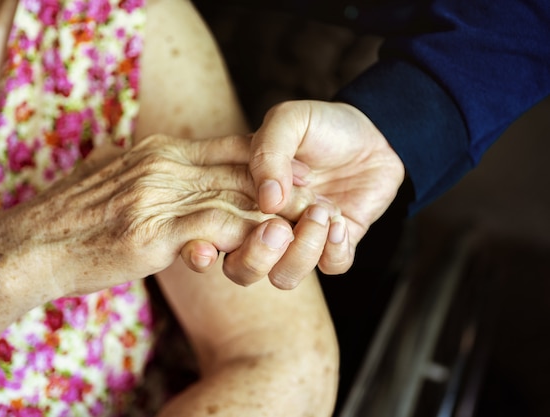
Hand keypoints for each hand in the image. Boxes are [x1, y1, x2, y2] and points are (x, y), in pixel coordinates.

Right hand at [17, 134, 308, 295]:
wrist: (33, 243)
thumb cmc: (73, 217)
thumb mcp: (113, 177)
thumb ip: (146, 171)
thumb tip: (162, 169)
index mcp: (158, 152)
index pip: (228, 147)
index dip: (267, 161)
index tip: (293, 174)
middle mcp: (163, 167)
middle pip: (241, 170)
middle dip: (283, 185)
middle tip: (318, 197)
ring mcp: (159, 197)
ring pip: (236, 195)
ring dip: (275, 210)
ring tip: (306, 224)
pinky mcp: (153, 232)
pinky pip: (214, 226)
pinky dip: (246, 233)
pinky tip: (267, 243)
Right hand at [222, 100, 404, 288]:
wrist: (370, 131)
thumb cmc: (319, 125)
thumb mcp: (288, 121)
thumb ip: (268, 151)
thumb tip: (267, 200)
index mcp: (240, 202)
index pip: (209, 238)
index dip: (199, 252)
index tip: (204, 248)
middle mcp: (265, 228)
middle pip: (241, 271)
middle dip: (256, 257)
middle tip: (278, 226)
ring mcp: (300, 241)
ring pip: (284, 277)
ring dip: (301, 251)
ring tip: (319, 210)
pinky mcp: (335, 246)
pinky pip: (330, 267)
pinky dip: (334, 249)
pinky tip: (338, 220)